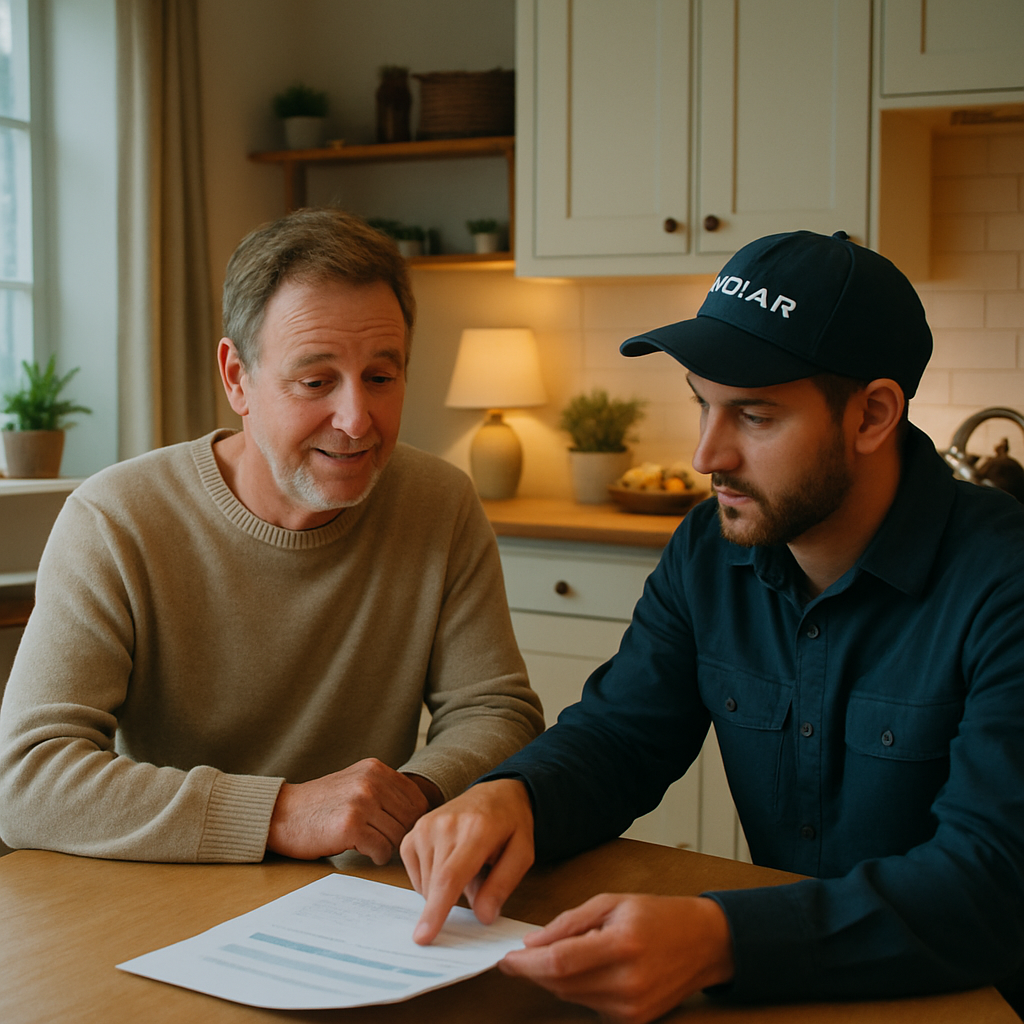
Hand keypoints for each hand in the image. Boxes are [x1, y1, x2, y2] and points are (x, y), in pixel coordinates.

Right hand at [266, 758, 429, 863]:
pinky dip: (376, 855)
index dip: (412, 821)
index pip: (417, 799)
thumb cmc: (320, 805)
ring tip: (370, 845)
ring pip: (398, 835)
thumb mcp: (355, 783)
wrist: (281, 814)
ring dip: (388, 846)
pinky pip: (382, 849)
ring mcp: (362, 802)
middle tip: (385, 843)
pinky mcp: (351, 825)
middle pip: (411, 819)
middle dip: (401, 836)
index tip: (400, 831)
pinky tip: (362, 851)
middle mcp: (371, 781)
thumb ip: (384, 791)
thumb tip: (419, 815)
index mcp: (376, 769)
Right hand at [401, 778, 534, 943]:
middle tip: (474, 887)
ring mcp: (425, 825)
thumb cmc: (511, 826)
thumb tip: (483, 917)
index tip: (423, 937)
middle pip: (434, 884)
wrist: (496, 792)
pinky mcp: (414, 831)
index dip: (436, 910)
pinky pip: (414, 873)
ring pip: (425, 882)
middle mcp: (445, 825)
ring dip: (442, 891)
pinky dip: (430, 880)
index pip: (450, 876)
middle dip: (445, 906)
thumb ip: (502, 885)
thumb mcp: (522, 854)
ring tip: (467, 867)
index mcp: (476, 830)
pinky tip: (449, 865)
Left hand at [498, 893, 734, 1023]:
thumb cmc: (658, 915)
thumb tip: (533, 943)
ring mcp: (631, 1008)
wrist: (703, 943)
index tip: (505, 959)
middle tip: (522, 955)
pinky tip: (586, 969)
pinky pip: (589, 1005)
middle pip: (561, 984)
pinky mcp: (634, 1021)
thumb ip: (569, 922)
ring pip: (571, 997)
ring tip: (559, 955)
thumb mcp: (612, 902)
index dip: (526, 964)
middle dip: (534, 971)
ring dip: (554, 979)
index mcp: (622, 945)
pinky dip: (578, 988)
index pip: (560, 962)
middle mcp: (627, 983)